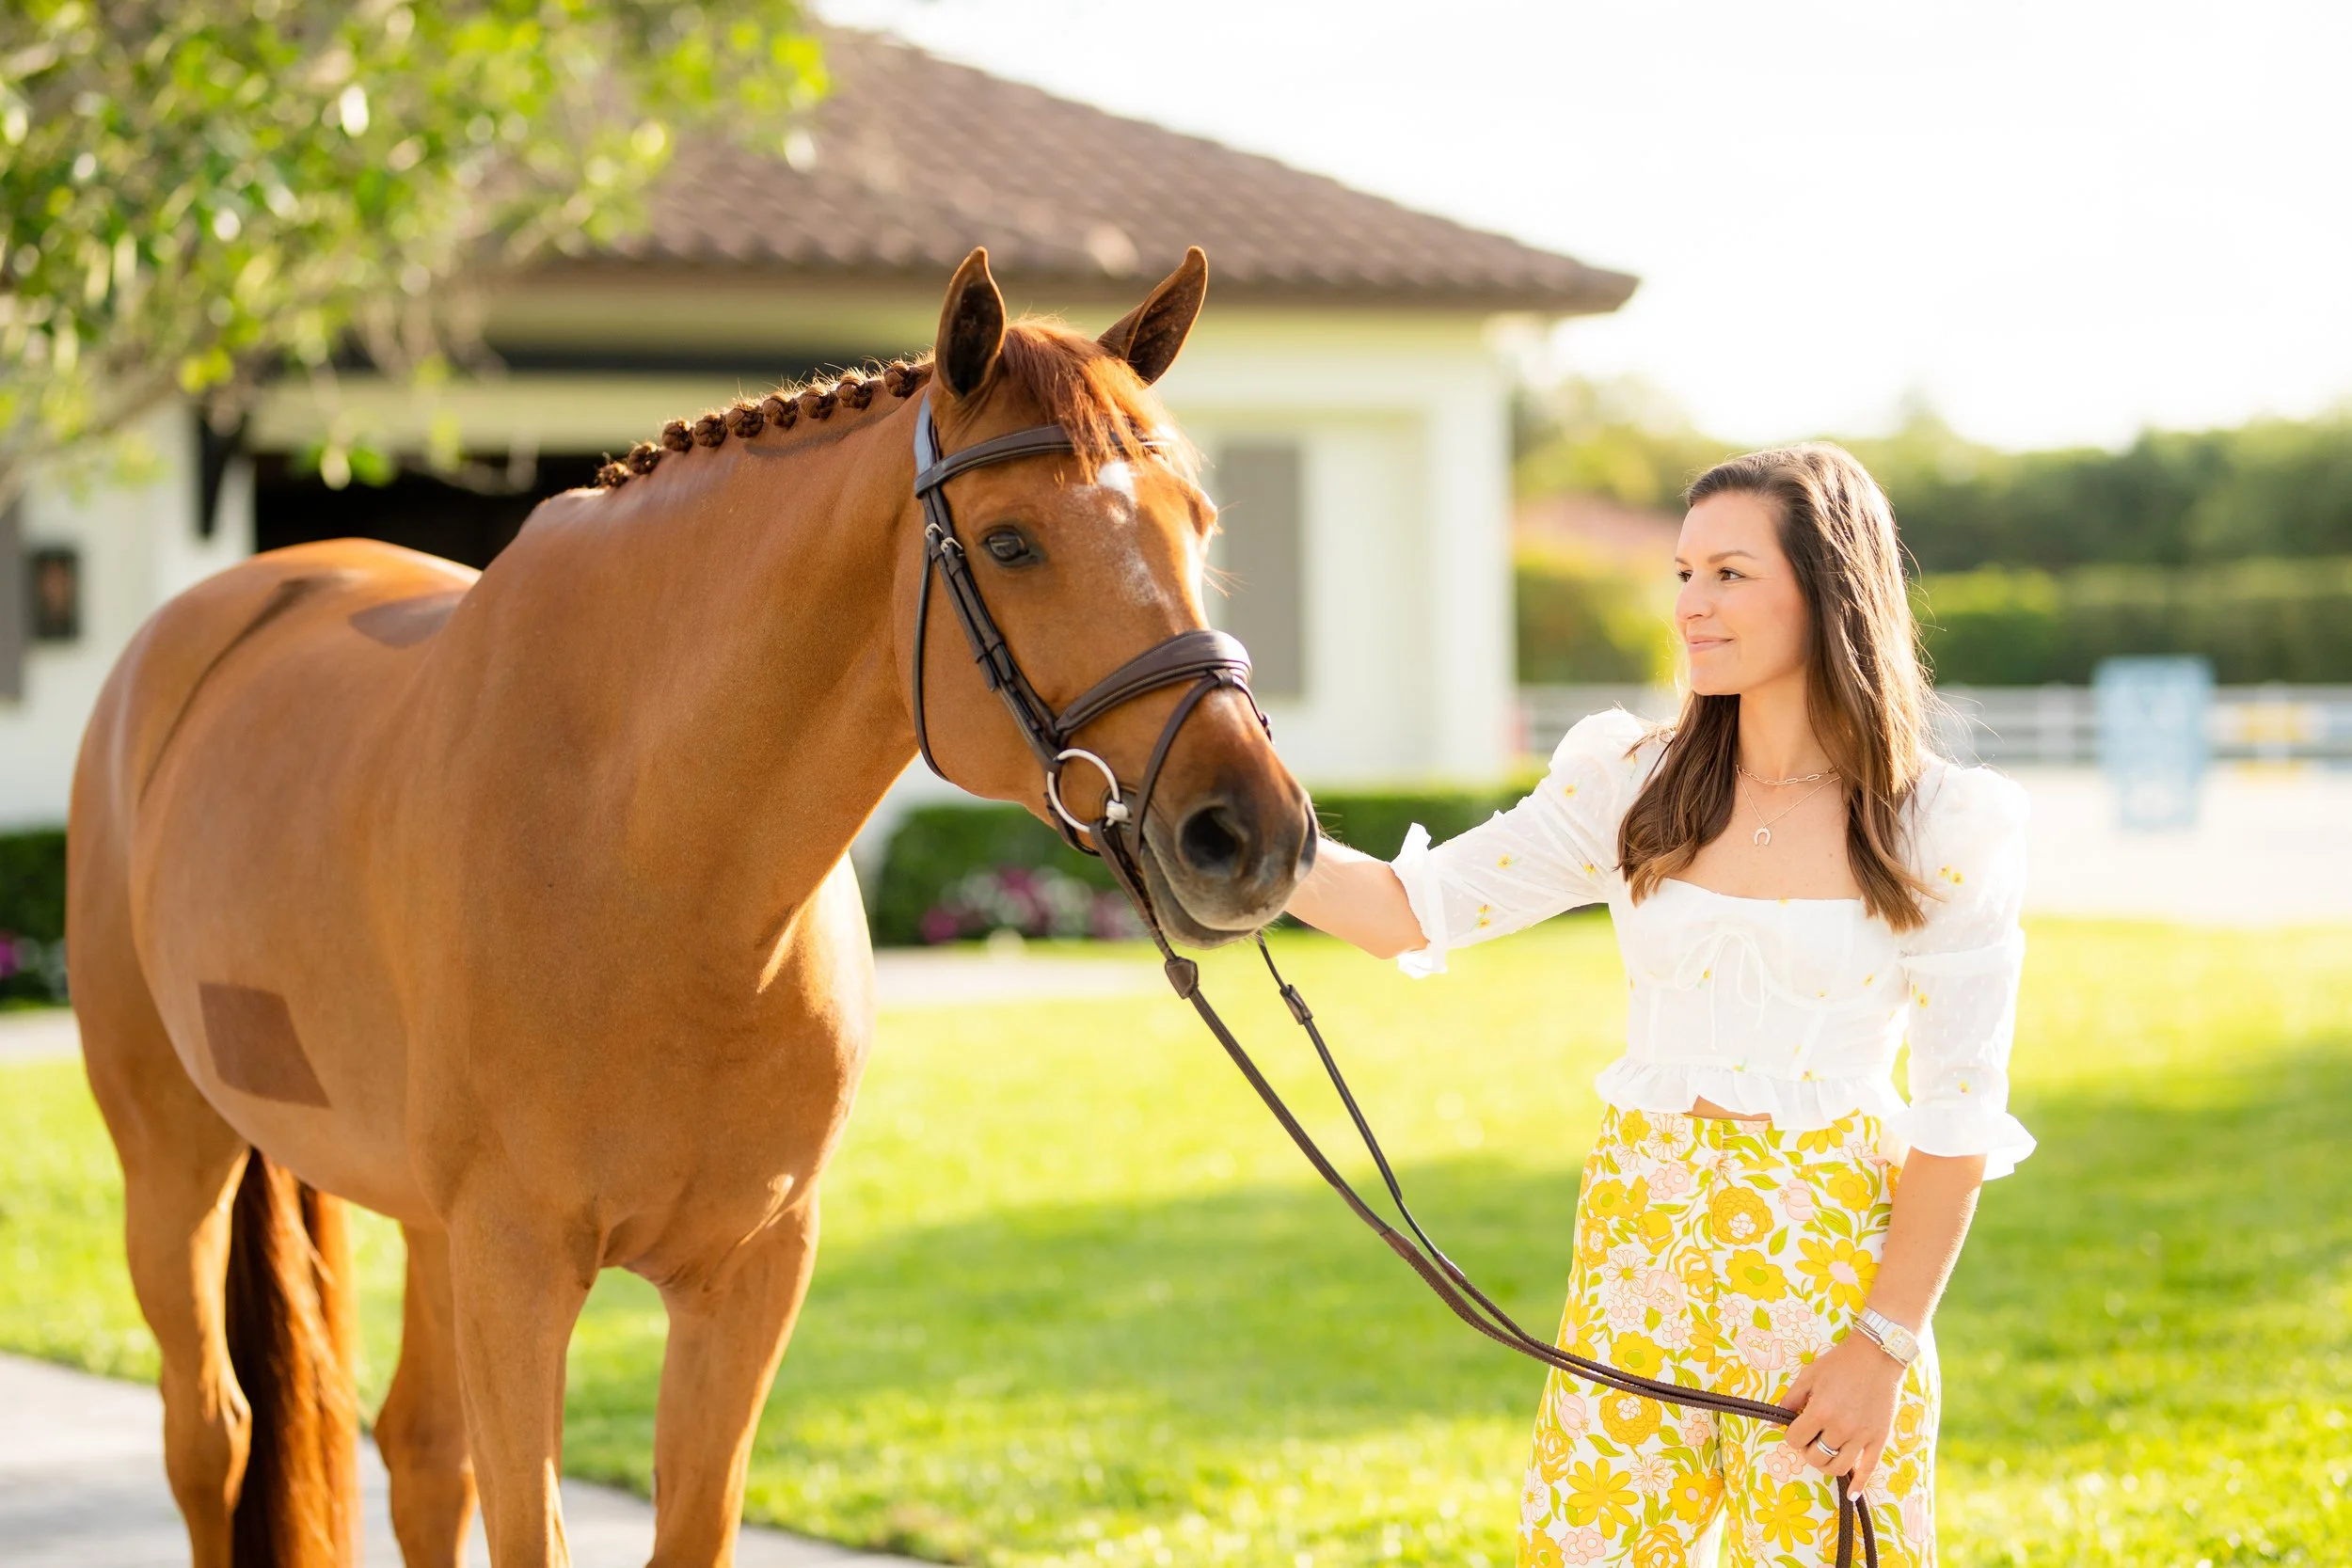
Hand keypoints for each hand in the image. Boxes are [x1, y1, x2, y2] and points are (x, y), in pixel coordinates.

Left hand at [1778, 1333, 1904, 1489]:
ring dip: (1825, 1465)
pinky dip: (1859, 1485)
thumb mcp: (1808, 1376)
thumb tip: (1771, 1423)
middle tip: (1810, 1439)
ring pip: (1837, 1468)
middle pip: (1814, 1457)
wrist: (1877, 1356)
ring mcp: (1862, 1436)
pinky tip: (1851, 1493)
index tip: (1796, 1428)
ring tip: (1824, 1453)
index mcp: (1820, 1411)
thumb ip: (1789, 1400)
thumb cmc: (1839, 1363)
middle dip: (1807, 1450)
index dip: (1791, 1436)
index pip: (1794, 1440)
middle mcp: (1841, 1428)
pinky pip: (1869, 1470)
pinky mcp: (1879, 1439)